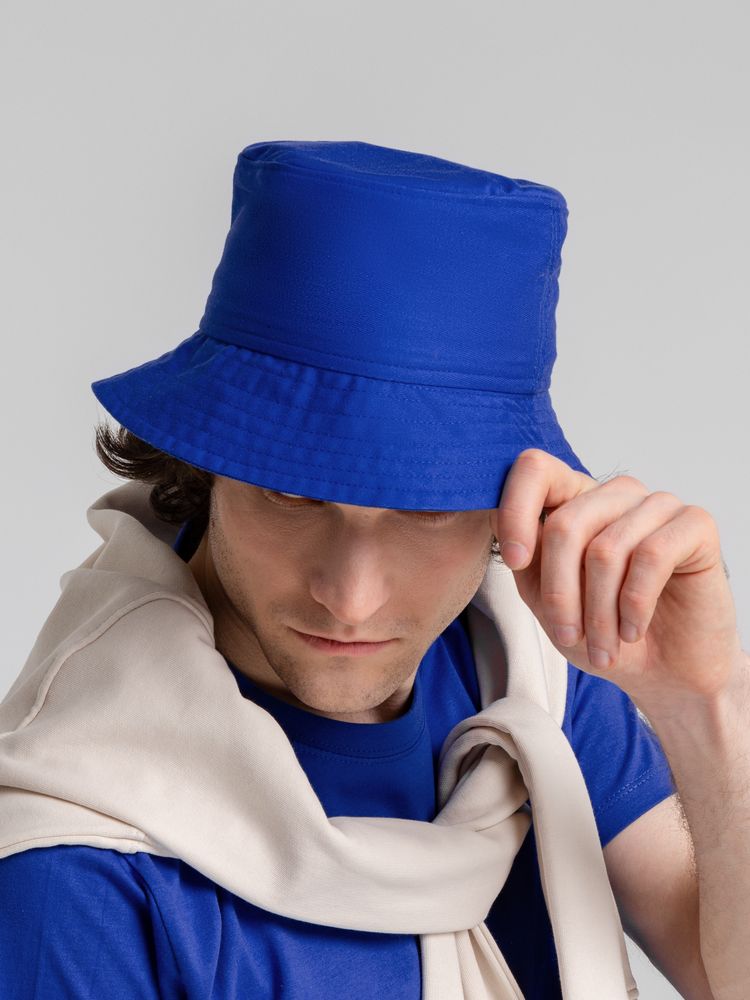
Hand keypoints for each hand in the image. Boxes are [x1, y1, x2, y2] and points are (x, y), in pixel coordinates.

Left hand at [489, 449, 744, 707]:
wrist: (665, 672)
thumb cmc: (602, 632)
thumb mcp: (546, 600)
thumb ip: (524, 559)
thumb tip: (497, 520)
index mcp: (575, 500)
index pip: (535, 469)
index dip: (515, 510)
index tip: (513, 560)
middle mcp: (615, 494)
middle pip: (566, 523)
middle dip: (559, 592)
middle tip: (567, 636)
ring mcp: (657, 504)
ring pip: (606, 548)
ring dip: (599, 612)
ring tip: (603, 647)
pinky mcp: (695, 524)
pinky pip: (652, 556)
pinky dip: (635, 604)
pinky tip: (633, 630)